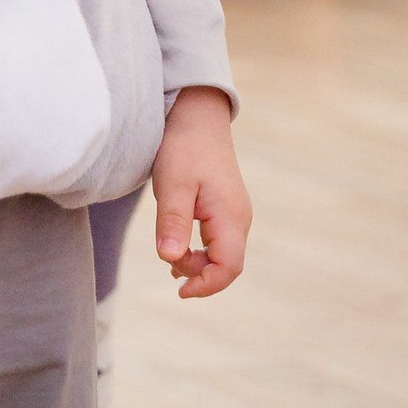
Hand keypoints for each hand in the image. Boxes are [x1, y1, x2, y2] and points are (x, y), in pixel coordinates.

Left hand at [151, 86, 248, 298]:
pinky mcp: (226, 209)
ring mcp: (235, 214)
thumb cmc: (183, 148)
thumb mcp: (172, 184)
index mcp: (230, 216)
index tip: (179, 290)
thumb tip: (170, 260)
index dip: (206, 286)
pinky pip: (219, 242)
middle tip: (168, 258)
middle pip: (227, 265)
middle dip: (198, 274)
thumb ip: (173, 222)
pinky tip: (179, 248)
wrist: (197, 117)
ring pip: (223, 255)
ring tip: (171, 255)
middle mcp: (239, 219)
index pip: (228, 268)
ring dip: (197, 263)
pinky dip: (200, 252)